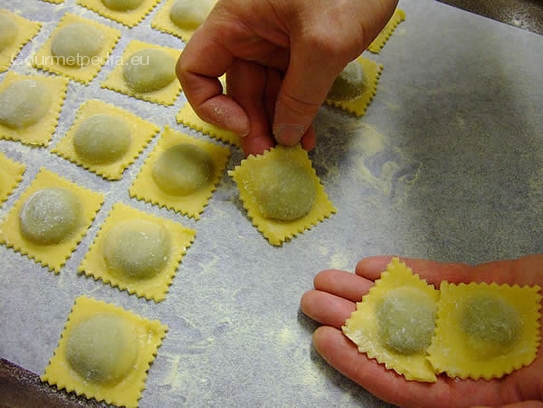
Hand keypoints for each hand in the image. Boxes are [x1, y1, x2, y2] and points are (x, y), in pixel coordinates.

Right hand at [176, 0, 397, 155]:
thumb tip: (284, 135)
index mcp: (236, 22)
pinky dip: (297, 111)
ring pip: (265, 93)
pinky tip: (306, 134)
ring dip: (277, 124)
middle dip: (252, 125)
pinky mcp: (301, 50)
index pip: (197, 69)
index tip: (242, 125)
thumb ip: (302, 95)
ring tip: (292, 153)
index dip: (211, 104)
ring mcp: (276, 43)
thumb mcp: (323, 44)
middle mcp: (249, 34)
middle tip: (269, 157)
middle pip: (237, 89)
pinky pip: (291, 87)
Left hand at [300, 255, 542, 407]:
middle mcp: (472, 357)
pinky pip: (442, 279)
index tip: (326, 343)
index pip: (411, 386)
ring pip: (412, 306)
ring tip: (327, 278)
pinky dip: (407, 271)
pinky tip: (372, 265)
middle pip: (400, 342)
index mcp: (482, 395)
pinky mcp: (490, 285)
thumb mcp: (540, 401)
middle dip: (353, 320)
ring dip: (368, 292)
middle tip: (311, 300)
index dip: (364, 366)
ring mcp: (479, 319)